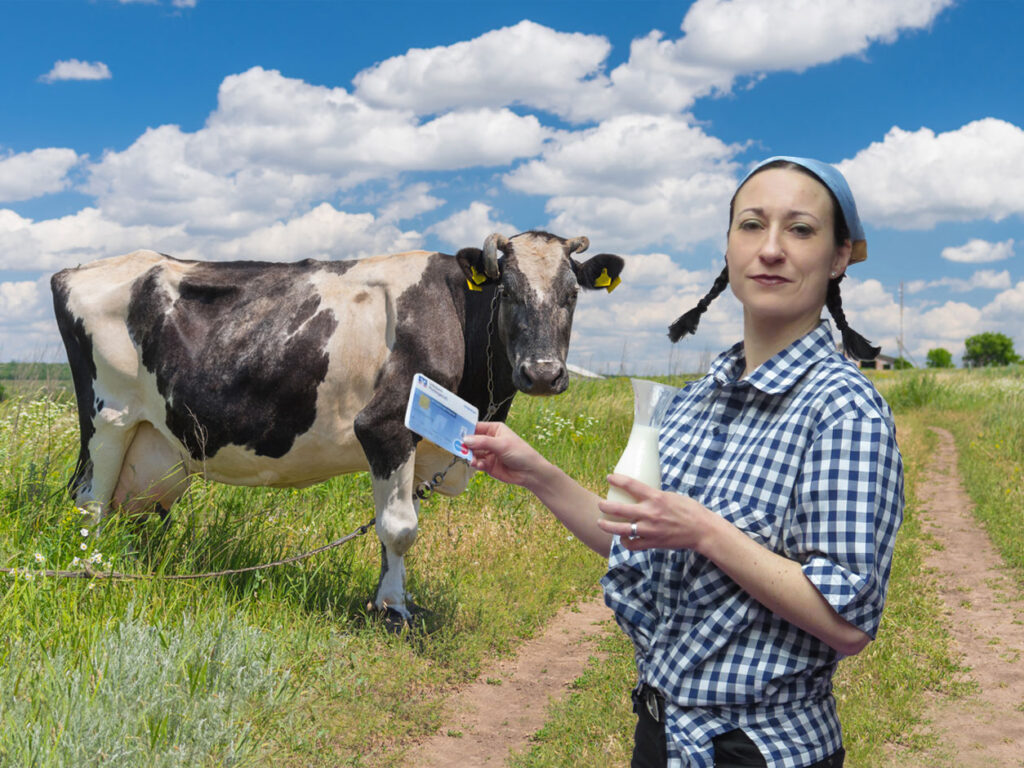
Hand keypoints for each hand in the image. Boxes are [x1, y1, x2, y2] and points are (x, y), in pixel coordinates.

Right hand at [463, 422, 550, 488]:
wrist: (529, 472)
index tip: (454, 431)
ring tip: (471, 459)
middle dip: (465, 444)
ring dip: (470, 456)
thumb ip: (483, 442)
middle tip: (457, 447)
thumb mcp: (501, 444)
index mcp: (494, 429)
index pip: (475, 427)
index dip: (465, 429)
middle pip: (471, 440)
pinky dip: (475, 464)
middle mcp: (489, 440)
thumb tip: (465, 439)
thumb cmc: (520, 453)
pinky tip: (479, 465)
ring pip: (472, 452)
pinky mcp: (487, 465)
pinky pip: (476, 463)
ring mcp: (487, 453)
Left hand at [597, 474, 717, 551]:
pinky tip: (622, 538)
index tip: (609, 478)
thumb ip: (656, 496)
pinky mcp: (653, 542)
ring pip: (621, 529)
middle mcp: (650, 513)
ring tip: (600, 523)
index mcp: (656, 497)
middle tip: (600, 504)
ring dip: (607, 526)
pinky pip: (632, 544)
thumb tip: (644, 494)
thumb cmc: (691, 510)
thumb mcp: (672, 496)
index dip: (617, 480)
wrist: (702, 530)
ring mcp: (650, 529)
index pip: (630, 485)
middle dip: (605, 506)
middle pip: (619, 509)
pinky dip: (625, 542)